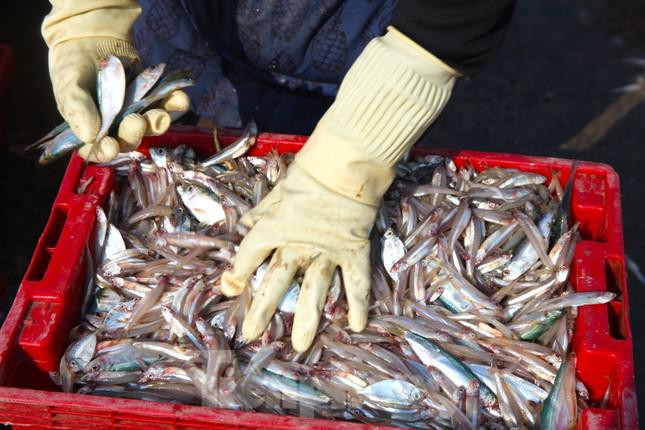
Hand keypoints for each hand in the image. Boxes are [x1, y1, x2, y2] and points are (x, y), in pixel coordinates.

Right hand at [49, 39, 188, 161]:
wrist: (92, 38)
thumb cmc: (73, 65)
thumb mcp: (69, 84)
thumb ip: (78, 109)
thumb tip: (90, 136)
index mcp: (90, 130)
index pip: (98, 149)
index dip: (105, 152)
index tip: (111, 146)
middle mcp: (116, 127)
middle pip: (129, 140)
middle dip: (135, 133)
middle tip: (136, 121)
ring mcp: (137, 113)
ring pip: (151, 126)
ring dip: (158, 121)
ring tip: (160, 113)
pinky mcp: (153, 99)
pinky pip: (168, 105)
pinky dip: (175, 103)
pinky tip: (179, 97)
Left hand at [222, 162, 376, 350]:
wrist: (345, 164)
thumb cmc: (308, 174)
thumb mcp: (277, 191)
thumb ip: (261, 212)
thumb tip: (244, 226)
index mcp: (274, 227)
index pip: (250, 253)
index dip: (237, 271)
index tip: (229, 288)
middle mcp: (297, 245)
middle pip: (276, 280)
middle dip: (263, 308)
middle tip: (252, 334)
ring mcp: (327, 251)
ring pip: (314, 289)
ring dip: (307, 318)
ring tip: (300, 345)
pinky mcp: (353, 251)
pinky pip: (356, 281)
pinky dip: (358, 303)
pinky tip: (356, 326)